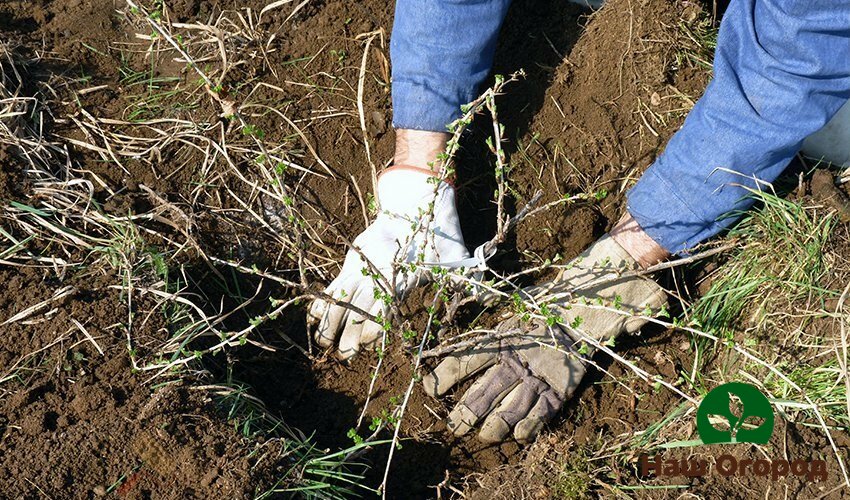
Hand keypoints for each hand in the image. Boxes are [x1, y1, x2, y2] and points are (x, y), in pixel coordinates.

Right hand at [308, 166, 468, 359]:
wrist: (414, 205)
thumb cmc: (438, 238)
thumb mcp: (456, 258)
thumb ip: (470, 279)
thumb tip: (491, 297)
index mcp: (403, 277)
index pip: (385, 306)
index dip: (374, 327)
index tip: (368, 344)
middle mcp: (380, 273)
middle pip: (360, 307)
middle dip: (350, 334)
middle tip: (344, 355)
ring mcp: (363, 267)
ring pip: (342, 297)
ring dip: (331, 322)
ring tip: (324, 344)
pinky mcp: (352, 261)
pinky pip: (334, 284)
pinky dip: (322, 302)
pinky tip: (313, 320)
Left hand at [422, 234, 666, 442]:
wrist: (587, 309)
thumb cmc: (544, 307)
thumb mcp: (511, 307)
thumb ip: (486, 317)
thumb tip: (460, 301)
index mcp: (498, 340)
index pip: (461, 362)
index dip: (441, 378)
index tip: (429, 390)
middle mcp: (513, 363)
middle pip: (479, 397)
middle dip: (461, 416)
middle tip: (452, 427)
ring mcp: (536, 380)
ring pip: (505, 415)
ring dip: (489, 430)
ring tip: (481, 436)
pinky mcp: (558, 393)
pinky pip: (536, 420)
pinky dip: (523, 431)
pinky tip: (515, 436)